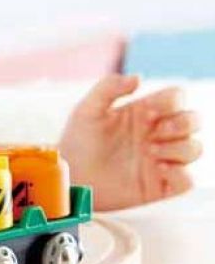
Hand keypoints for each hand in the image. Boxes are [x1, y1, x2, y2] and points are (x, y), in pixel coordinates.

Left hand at [58, 73, 201, 209]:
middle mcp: (157, 135)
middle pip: (194, 121)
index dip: (170, 102)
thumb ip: (108, 87)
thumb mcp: (87, 109)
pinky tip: (158, 169)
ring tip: (150, 151)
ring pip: (194, 149)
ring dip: (179, 148)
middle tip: (156, 131)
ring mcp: (161, 160)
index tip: (146, 112)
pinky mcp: (159, 185)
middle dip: (183, 123)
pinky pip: (187, 181)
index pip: (177, 98)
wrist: (69, 176)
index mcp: (145, 113)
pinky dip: (180, 175)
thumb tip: (138, 77)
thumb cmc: (77, 141)